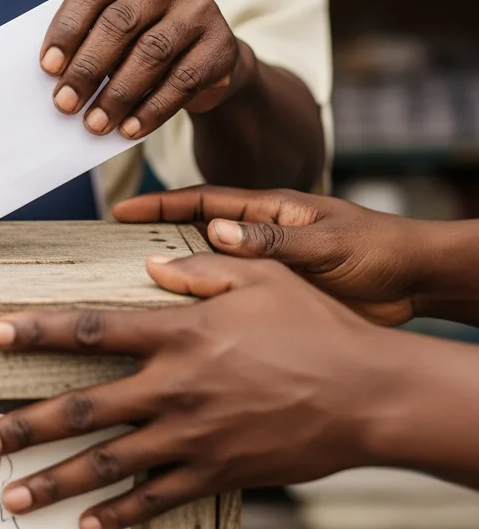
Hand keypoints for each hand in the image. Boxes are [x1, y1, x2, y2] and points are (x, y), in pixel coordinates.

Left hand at [0, 255, 402, 528]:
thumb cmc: (313, 325)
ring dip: (56, 480)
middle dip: (26, 425)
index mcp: (178, 334)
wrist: (367, 394)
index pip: (91, 330)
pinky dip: (120, 515)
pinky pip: (158, 499)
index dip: (38, 331)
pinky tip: (87, 526)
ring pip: (109, 464)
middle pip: (84, 408)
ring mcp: (193, 436)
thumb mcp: (258, 277)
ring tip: (11, 495)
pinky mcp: (217, 472)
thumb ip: (199, 268)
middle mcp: (174, 388)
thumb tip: (150, 265)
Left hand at [40, 0, 251, 140]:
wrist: (207, 58)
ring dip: (117, 94)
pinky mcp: (223, 45)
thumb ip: (90, 38)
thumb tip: (57, 78)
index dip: (67, 29)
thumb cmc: (144, 39)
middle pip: (120, 22)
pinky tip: (129, 129)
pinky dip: (152, 109)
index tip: (47, 67)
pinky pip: (182, 81)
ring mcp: (201, 9)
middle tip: (64, 103)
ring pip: (151, 53)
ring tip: (94, 123)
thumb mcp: (119, 28)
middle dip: (87, 67)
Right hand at [114, 186, 424, 325]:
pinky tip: (183, 328)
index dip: (160, 206)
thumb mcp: (325, 242)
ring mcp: (265, 269)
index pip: (202, 201)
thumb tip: (216, 230)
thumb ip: (275, 239)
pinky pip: (231, 301)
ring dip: (177, 279)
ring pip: (209, 272)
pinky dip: (205, 309)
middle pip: (195, 234)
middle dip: (155, 240)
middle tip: (112, 254)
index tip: (122, 211)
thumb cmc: (376, 247)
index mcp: (267, 210)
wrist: (415, 282)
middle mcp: (258, 237)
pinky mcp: (275, 300)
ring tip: (135, 297)